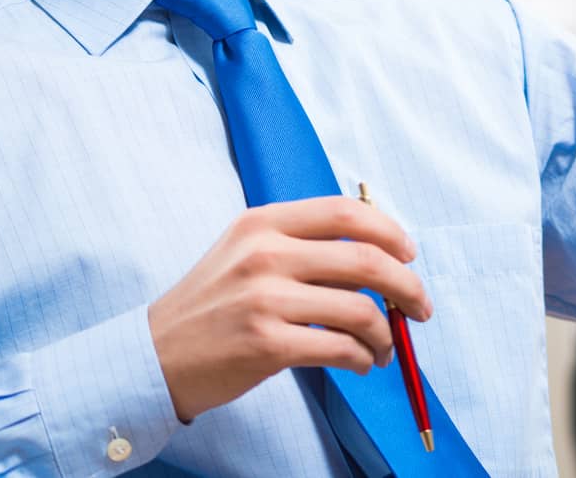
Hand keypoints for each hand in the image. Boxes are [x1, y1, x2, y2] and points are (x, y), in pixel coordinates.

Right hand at [149, 196, 431, 422]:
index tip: (409, 254)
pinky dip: (361, 358)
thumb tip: (379, 255)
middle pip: (365, 258)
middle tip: (419, 307)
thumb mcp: (247, 253)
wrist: (155, 355)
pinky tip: (359, 362)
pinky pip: (340, 348)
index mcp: (264, 222)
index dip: (390, 230)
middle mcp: (265, 253)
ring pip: (360, 309)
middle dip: (407, 286)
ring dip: (386, 334)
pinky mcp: (266, 344)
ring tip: (384, 348)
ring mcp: (264, 299)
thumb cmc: (213, 305)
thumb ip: (302, 245)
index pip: (345, 212)